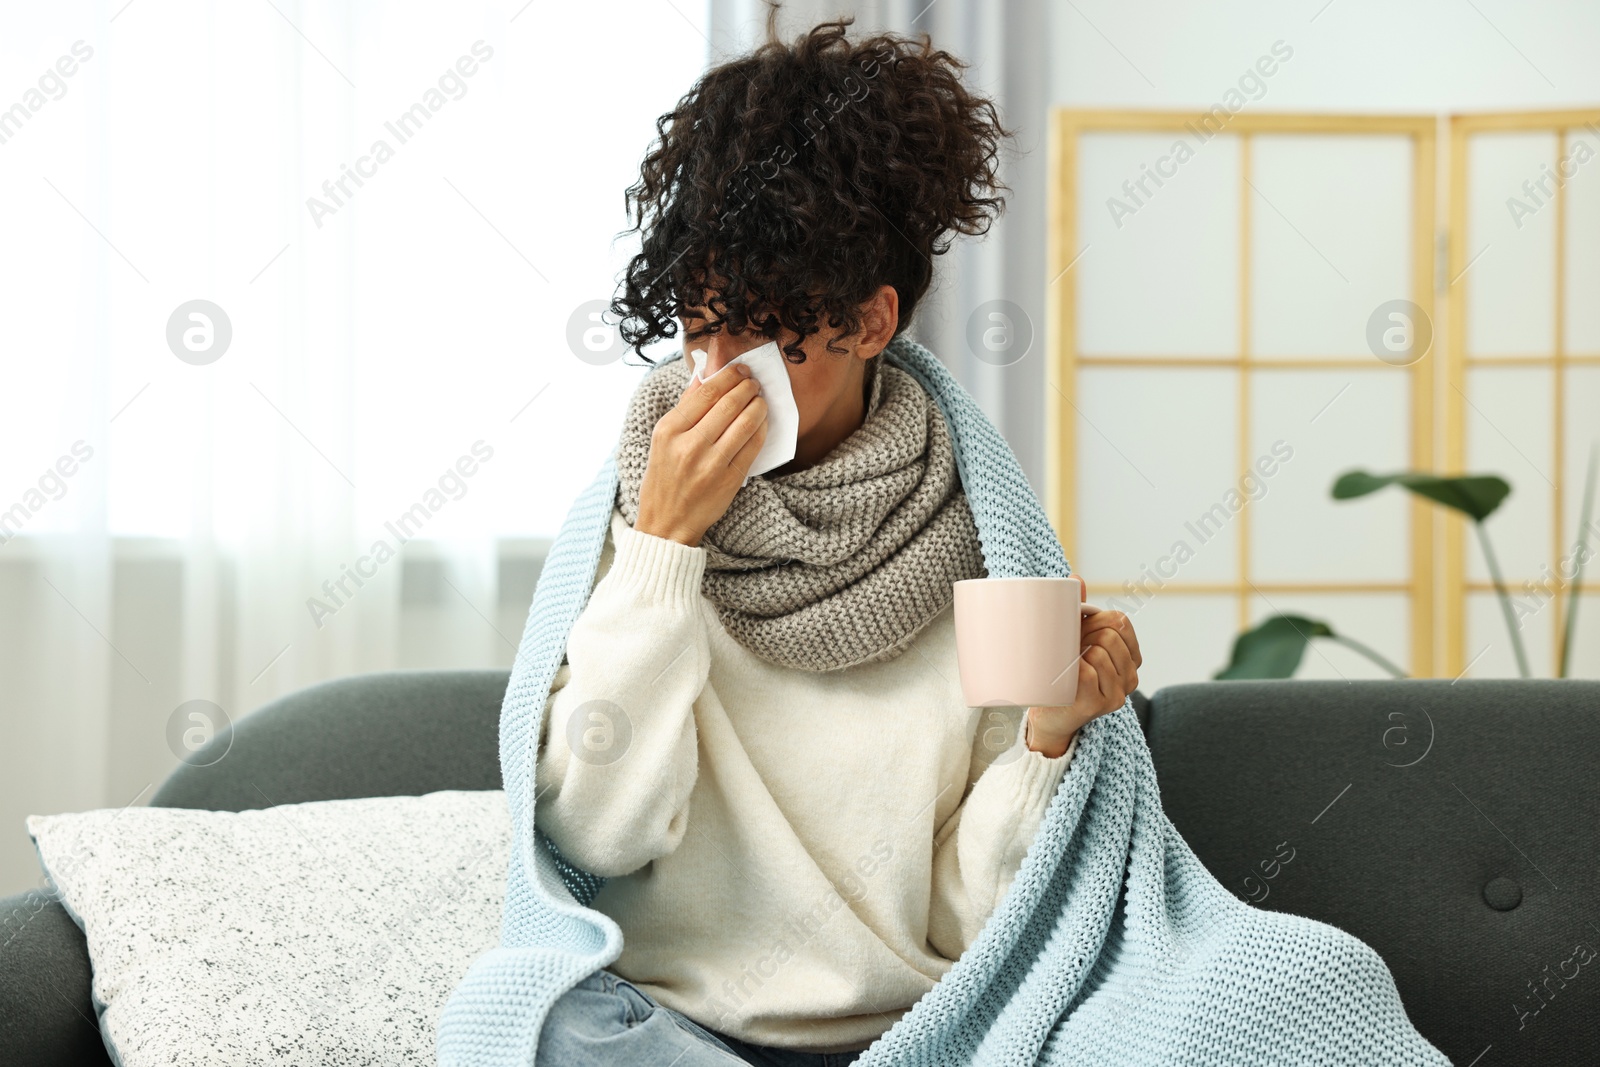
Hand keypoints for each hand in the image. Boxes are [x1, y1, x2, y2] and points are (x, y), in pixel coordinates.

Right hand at [635, 363, 767, 547]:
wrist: (667, 523)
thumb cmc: (663, 477)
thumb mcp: (662, 439)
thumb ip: (684, 407)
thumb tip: (704, 376)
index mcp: (669, 430)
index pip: (706, 392)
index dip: (728, 376)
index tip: (740, 370)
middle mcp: (689, 445)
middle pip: (729, 404)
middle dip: (747, 387)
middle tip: (754, 383)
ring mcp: (711, 464)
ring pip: (746, 422)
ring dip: (758, 405)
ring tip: (760, 400)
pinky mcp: (729, 480)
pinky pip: (753, 446)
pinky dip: (761, 429)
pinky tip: (761, 422)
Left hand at [1025, 578, 1141, 755]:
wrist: (1049, 712)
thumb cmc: (1064, 671)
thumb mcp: (1075, 637)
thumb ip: (1079, 608)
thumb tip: (1075, 578)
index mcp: (1131, 657)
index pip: (1120, 621)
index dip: (1095, 620)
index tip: (1081, 632)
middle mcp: (1131, 677)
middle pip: (1109, 635)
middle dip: (1084, 636)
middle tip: (1069, 652)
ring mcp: (1117, 694)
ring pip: (1098, 652)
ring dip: (1075, 654)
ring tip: (1067, 667)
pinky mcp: (1098, 705)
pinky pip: (1085, 673)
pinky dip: (1070, 670)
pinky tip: (1064, 680)